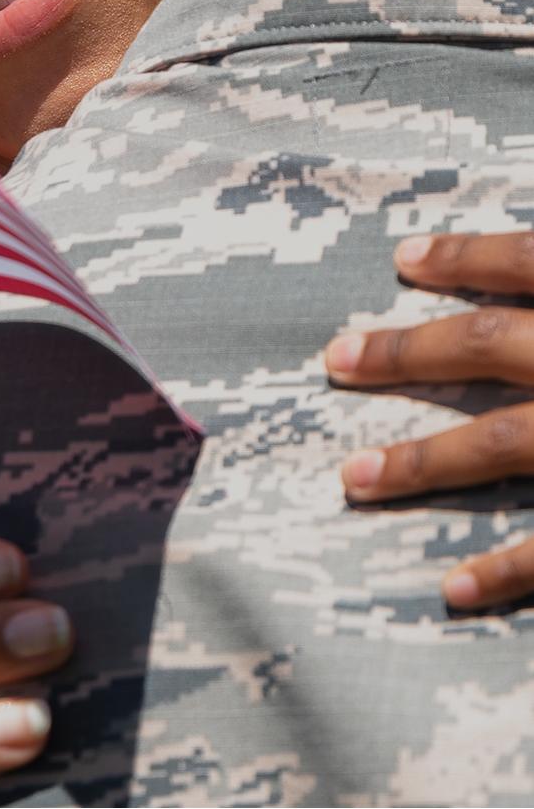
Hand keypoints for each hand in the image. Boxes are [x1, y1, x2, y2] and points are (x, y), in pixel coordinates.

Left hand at [326, 230, 533, 609]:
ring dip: (424, 462)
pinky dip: (507, 569)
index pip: (532, 260)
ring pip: (507, 443)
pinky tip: (450, 589)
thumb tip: (527, 276)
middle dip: (409, 353)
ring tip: (352, 479)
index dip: (468, 258)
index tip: (402, 260)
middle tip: (333, 361)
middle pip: (495, 343)